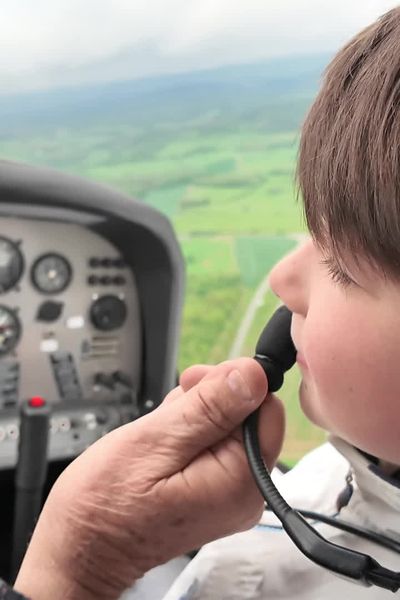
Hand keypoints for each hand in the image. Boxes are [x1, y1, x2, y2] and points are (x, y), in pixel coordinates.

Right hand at [15, 358, 284, 599]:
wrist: (83, 546)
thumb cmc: (107, 504)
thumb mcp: (156, 441)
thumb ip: (210, 407)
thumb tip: (253, 374)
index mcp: (241, 481)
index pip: (266, 408)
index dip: (231, 385)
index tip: (195, 387)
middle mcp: (245, 492)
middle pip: (248, 415)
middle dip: (210, 401)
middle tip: (170, 415)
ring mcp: (230, 493)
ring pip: (228, 425)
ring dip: (195, 416)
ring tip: (161, 434)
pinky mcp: (214, 490)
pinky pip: (214, 444)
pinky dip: (190, 432)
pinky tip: (164, 443)